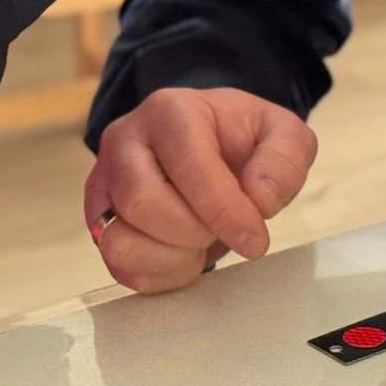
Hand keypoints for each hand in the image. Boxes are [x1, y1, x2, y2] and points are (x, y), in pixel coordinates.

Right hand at [84, 88, 317, 293]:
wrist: (211, 146)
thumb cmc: (241, 140)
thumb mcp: (283, 134)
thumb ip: (285, 160)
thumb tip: (258, 200)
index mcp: (170, 111)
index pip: (188, 163)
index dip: (223, 210)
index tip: (255, 239)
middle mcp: (125, 141)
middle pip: (141, 202)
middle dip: (193, 232)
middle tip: (223, 230)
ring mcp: (105, 183)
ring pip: (118, 241)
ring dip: (171, 257)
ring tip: (201, 241)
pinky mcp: (100, 222)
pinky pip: (118, 267)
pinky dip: (159, 275)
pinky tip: (185, 255)